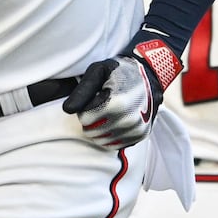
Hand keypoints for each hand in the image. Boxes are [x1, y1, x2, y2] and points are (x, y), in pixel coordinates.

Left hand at [62, 39, 180, 149]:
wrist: (149, 75)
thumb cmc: (119, 72)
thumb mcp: (98, 71)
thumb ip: (81, 91)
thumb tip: (67, 110)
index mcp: (116, 103)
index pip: (84, 118)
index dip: (85, 106)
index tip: (95, 97)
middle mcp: (128, 120)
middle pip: (91, 132)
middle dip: (91, 119)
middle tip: (100, 104)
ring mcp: (136, 130)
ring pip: (101, 141)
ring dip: (99, 128)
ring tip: (108, 111)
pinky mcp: (140, 136)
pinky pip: (114, 145)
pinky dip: (110, 135)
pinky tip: (115, 120)